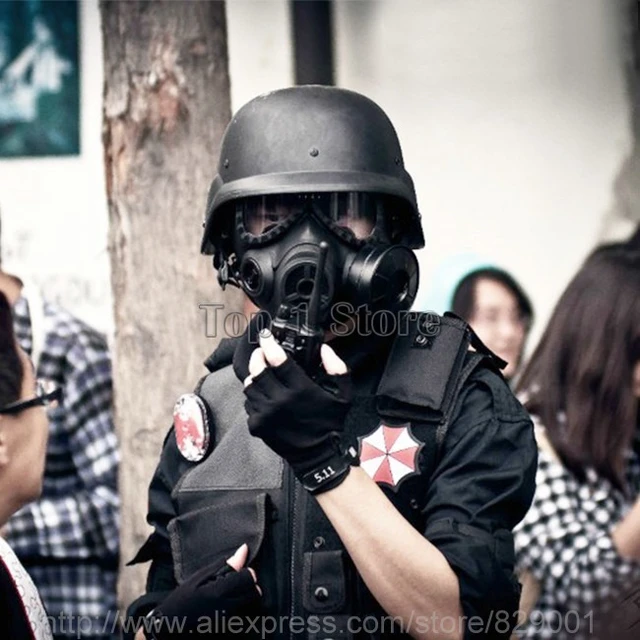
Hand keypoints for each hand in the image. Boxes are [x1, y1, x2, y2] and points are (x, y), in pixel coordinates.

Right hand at [147, 543, 260, 638]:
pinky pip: (243, 619)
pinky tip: (224, 610)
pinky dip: (239, 612)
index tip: (237, 573)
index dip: (246, 573)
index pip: (249, 578)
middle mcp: (227, 610)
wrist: (168, 630)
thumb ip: (224, 565)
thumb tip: (244, 550)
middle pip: (254, 593)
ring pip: (250, 606)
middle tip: (233, 585)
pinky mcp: (229, 631)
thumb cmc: (181, 601)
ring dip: (244, 599)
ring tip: (227, 598)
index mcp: (218, 593)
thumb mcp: (198, 578)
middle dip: (247, 586)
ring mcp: (228, 624)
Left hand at [243, 330, 352, 490]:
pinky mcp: (257, 425)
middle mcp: (280, 401)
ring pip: (249, 385)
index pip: (278, 360)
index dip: (269, 344)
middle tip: (262, 353)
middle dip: (258, 357)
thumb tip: (325, 349)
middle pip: (257, 370)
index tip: (266, 336)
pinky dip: (254, 396)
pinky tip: (265, 396)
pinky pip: (249, 402)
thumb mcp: (344, 397)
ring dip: (254, 376)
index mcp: (300, 390)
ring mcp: (265, 414)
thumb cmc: (330, 426)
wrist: (318, 457)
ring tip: (263, 374)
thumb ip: (338, 369)